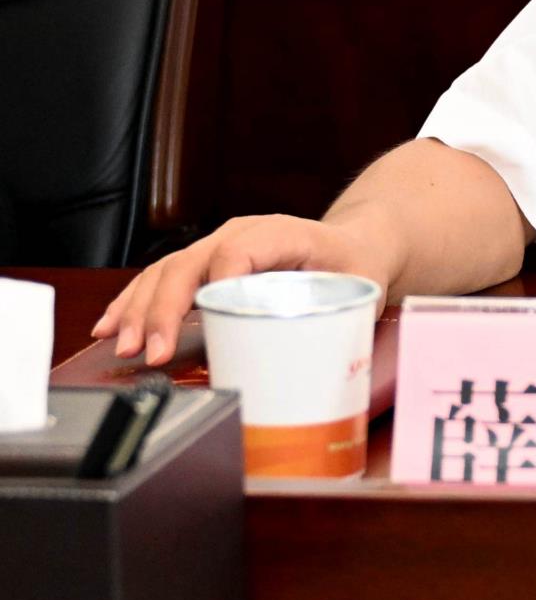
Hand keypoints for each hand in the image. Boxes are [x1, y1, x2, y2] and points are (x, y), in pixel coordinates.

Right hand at [91, 214, 391, 365]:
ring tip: (122, 346)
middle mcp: (242, 234)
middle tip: (150, 353)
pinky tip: (110, 326)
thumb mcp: (360, 287)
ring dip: (139, 308)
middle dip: (164, 308)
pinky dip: (133, 301)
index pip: (240, 249)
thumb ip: (343, 315)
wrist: (352, 244)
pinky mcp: (203, 262)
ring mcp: (217, 245)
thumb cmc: (355, 268)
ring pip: (166, 270)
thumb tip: (326, 365)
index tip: (202, 315)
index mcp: (283, 234)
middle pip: (190, 263)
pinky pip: (160, 277)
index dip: (217, 279)